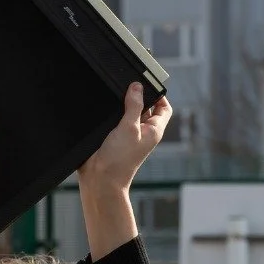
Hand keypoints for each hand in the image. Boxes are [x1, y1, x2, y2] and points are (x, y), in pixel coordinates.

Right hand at [77, 82, 172, 197]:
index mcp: (153, 130)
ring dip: (124, 104)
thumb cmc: (119, 161)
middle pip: (146, 107)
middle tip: (128, 86)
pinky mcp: (114, 137)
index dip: (159, 95)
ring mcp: (128, 135)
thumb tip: (137, 87)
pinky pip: (117, 120)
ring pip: (129, 112)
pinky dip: (113, 112)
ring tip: (117, 96)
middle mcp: (143, 132)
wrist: (100, 180)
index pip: (164, 108)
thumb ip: (134, 105)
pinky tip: (107, 108)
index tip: (148, 83)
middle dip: (138, 96)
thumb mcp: (129, 128)